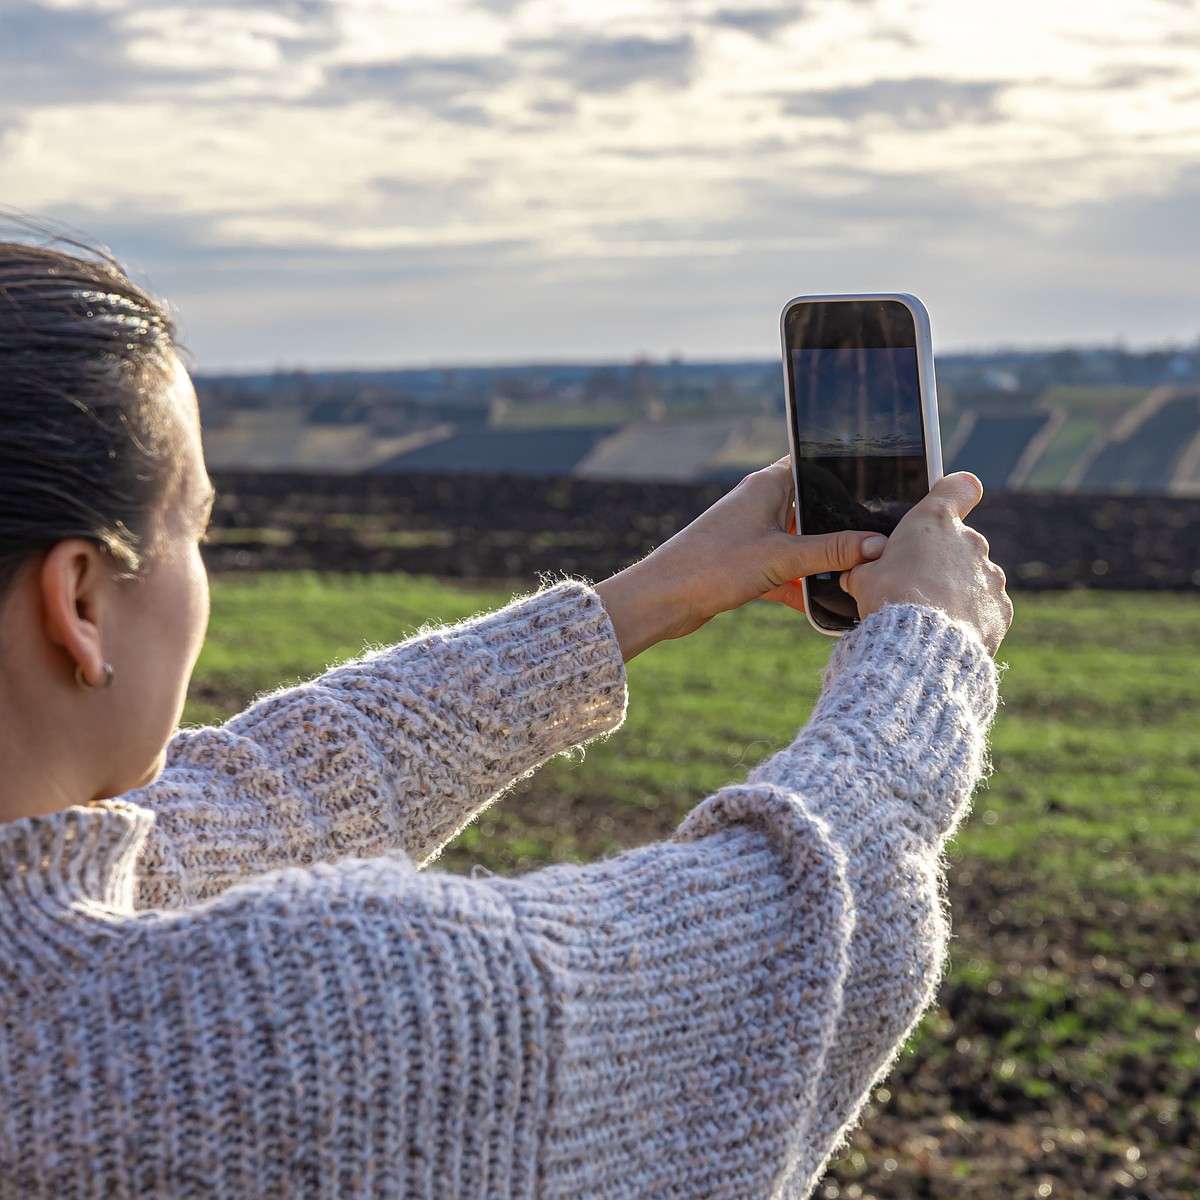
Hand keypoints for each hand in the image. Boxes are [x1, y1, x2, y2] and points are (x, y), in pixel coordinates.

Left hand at [595, 458, 887, 659]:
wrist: (661, 600)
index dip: (845, 473)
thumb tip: (877, 545)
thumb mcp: (782, 557)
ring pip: (798, 543)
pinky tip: (823, 608)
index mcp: (768, 486)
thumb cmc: (713, 566)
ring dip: (819, 562)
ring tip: (856, 577)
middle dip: (839, 527)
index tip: (879, 489)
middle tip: (878, 542)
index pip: (814, 465)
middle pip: (811, 508)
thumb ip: (831, 551)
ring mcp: (751, 535)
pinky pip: (782, 572)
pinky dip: (799, 587)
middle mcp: (759, 504)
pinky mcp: (744, 564)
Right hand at [840, 473, 1011, 655]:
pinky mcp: (1000, 608)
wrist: (921, 645)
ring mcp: (990, 575)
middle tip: (915, 585)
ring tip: (931, 614)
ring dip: (957, 589)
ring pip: (974, 576)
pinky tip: (948, 630)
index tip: (947, 506)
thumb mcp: (863, 578)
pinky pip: (985, 606)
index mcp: (935, 522)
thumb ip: (867, 568)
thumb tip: (857, 573)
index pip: (960, 487)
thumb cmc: (889, 601)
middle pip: (960, 541)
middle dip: (942, 560)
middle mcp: (970, 541)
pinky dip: (970, 616)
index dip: (955, 494)